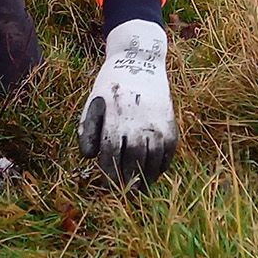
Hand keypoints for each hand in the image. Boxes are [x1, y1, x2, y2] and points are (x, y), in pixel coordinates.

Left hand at [77, 19, 176, 187]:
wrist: (140, 61)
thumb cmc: (111, 85)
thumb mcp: (93, 102)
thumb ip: (89, 130)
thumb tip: (88, 158)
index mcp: (115, 120)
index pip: (111, 157)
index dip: (108, 176)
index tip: (107, 188)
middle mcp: (137, 125)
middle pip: (133, 162)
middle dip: (128, 182)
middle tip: (126, 197)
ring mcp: (156, 125)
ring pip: (152, 160)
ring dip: (147, 178)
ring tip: (141, 190)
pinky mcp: (170, 124)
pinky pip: (168, 152)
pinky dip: (162, 165)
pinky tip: (154, 173)